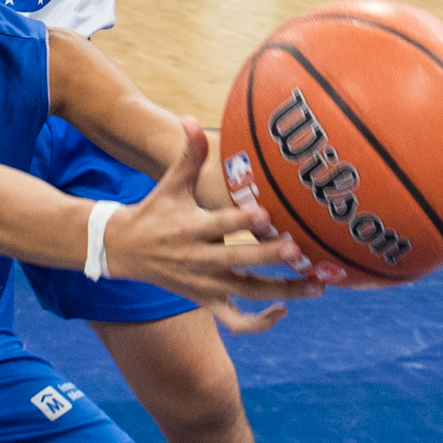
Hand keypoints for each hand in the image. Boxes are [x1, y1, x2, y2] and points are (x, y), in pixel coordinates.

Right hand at [102, 121, 324, 328]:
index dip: (242, 220)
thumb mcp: (170, 183)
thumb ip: (187, 154)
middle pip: (238, 261)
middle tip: (297, 250)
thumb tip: (190, 119)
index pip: (220, 225)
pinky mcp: (206, 301)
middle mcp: (199, 259)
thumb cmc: (156, 210)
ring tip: (317, 284)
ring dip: (282, 291)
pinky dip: (258, 323)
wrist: (125, 249)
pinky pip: (234, 322)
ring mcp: (204, 285)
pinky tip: (284, 310)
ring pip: (246, 293)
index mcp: (192, 228)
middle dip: (268, 257)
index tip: (266, 213)